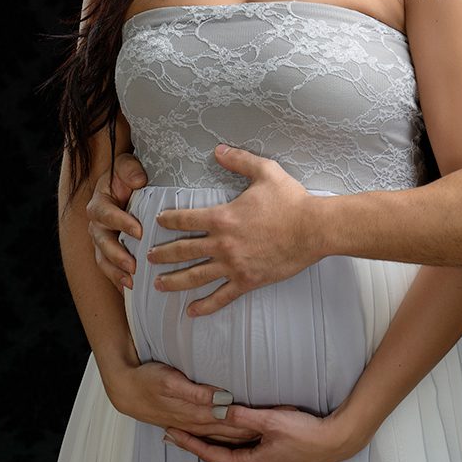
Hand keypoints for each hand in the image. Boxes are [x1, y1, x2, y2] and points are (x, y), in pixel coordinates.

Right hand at [86, 152, 148, 290]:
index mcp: (99, 203)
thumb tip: (139, 180)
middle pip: (101, 242)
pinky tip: (131, 290)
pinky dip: (118, 280)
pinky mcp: (109, 252)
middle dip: (117, 255)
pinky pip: (109, 269)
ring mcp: (101, 240)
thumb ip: (130, 169)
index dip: (120, 222)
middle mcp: (97, 224)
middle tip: (134, 265)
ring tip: (132, 281)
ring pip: (103, 259)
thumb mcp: (127, 165)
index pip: (105, 214)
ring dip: (116, 271)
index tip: (138, 231)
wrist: (126, 186)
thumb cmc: (128, 176)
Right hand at [104, 359, 260, 444]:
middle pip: (229, 431)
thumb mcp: (171, 382)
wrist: (124, 388)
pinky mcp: (184, 421)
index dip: (252, 421)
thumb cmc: (148, 380)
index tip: (273, 420)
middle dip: (252, 431)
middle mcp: (195, 422)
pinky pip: (209, 433)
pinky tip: (232, 437)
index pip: (231, 420)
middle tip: (276, 429)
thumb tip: (222, 400)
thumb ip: (197, 392)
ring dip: (241, 435)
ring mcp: (189, 424)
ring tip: (263, 435)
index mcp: (195, 413)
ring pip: (221, 434)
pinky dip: (224, 436)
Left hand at [150, 145, 319, 315]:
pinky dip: (205, 306)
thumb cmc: (291, 200)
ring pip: (195, 277)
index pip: (186, 219)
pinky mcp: (247, 280)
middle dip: (162, 254)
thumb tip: (218, 149)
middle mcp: (222, 244)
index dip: (168, 219)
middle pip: (183, 250)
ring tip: (158, 285)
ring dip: (174, 281)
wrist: (313, 229)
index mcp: (223, 217)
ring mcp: (233, 265)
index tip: (157, 222)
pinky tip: (191, 311)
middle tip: (148, 257)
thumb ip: (239, 160)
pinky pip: (221, 296)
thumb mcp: (265, 172)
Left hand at [164, 402, 362, 461]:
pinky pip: (245, 447)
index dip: (190, 443)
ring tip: (195, 430)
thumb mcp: (272, 422)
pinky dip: (230, 439)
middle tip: (176, 431)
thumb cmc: (306, 435)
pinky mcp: (275, 455)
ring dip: (213, 441)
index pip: (211, 454)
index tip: (172, 434)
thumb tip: (219, 409)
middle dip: (197, 442)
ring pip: (231, 451)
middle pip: (218, 455)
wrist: (335, 443)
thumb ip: (244, 416)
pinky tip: (228, 430)